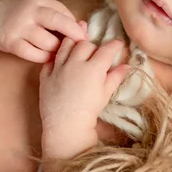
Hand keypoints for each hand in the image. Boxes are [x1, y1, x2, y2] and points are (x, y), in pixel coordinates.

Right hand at [0, 0, 88, 62]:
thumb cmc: (22, 16)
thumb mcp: (38, 8)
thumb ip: (59, 15)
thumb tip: (83, 27)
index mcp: (39, 1)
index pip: (64, 12)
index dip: (76, 26)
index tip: (85, 37)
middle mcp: (29, 11)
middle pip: (58, 22)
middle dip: (73, 35)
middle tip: (82, 46)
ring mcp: (19, 27)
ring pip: (48, 42)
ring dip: (58, 50)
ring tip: (61, 53)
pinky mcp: (11, 42)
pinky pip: (33, 54)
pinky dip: (44, 57)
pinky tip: (47, 57)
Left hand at [39, 38, 129, 158]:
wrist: (66, 127)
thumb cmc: (90, 112)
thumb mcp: (105, 94)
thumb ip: (115, 78)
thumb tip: (126, 66)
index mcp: (93, 68)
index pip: (106, 50)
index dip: (114, 45)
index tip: (117, 45)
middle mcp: (74, 63)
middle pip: (85, 44)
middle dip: (93, 46)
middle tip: (96, 54)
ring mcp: (58, 68)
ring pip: (66, 45)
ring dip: (74, 45)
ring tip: (77, 52)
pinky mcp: (45, 75)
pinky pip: (50, 59)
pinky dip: (56, 59)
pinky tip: (61, 64)